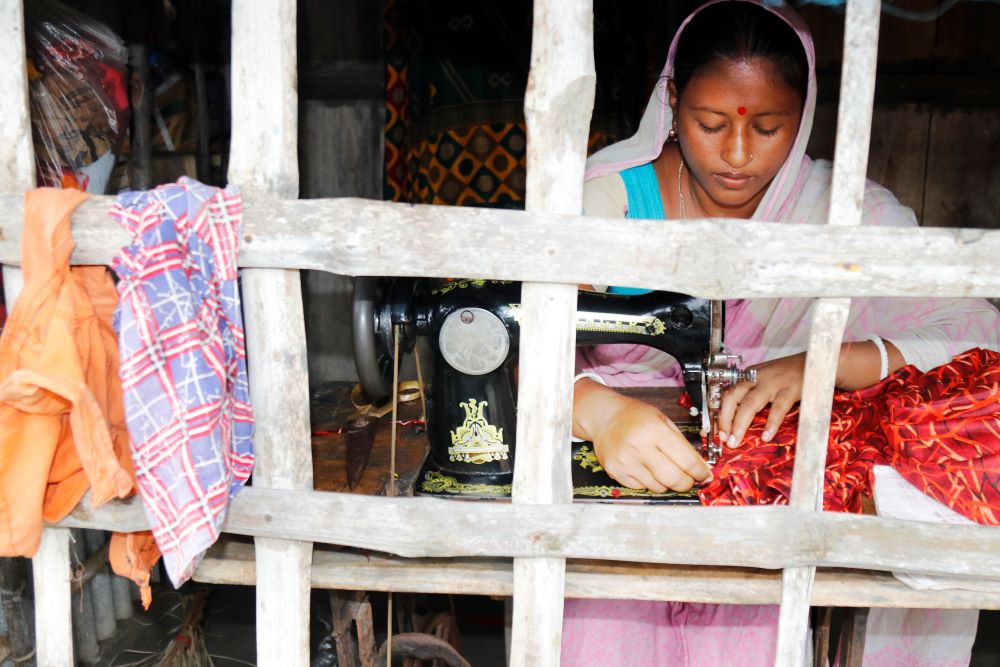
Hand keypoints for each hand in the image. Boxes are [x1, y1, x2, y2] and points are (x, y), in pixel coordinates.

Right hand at [577, 385, 712, 491]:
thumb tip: (700, 468)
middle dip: (686, 483)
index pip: (686, 460)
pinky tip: (645, 468)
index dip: (700, 472)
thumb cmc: (636, 416)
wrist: (604, 417)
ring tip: (662, 469)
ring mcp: (625, 461)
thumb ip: (682, 444)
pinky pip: (641, 488)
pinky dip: (649, 482)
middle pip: (673, 479)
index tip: (705, 476)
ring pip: (658, 487)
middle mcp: (639, 447)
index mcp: (655, 431)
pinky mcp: (615, 472)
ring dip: (666, 483)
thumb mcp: (663, 421)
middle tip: (688, 480)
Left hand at [717, 352, 805, 448]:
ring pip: (750, 403)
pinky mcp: (790, 389)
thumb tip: (735, 421)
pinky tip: (766, 435)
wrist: (812, 362)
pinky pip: (778, 408)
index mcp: (748, 376)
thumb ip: (750, 396)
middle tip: (725, 439)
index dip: (719, 414)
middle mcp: (756, 378)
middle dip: (725, 419)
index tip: (718, 432)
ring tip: (736, 440)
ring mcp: (773, 383)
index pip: (727, 394)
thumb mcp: (763, 380)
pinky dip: (771, 423)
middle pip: (733, 397)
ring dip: (740, 423)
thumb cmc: (786, 375)